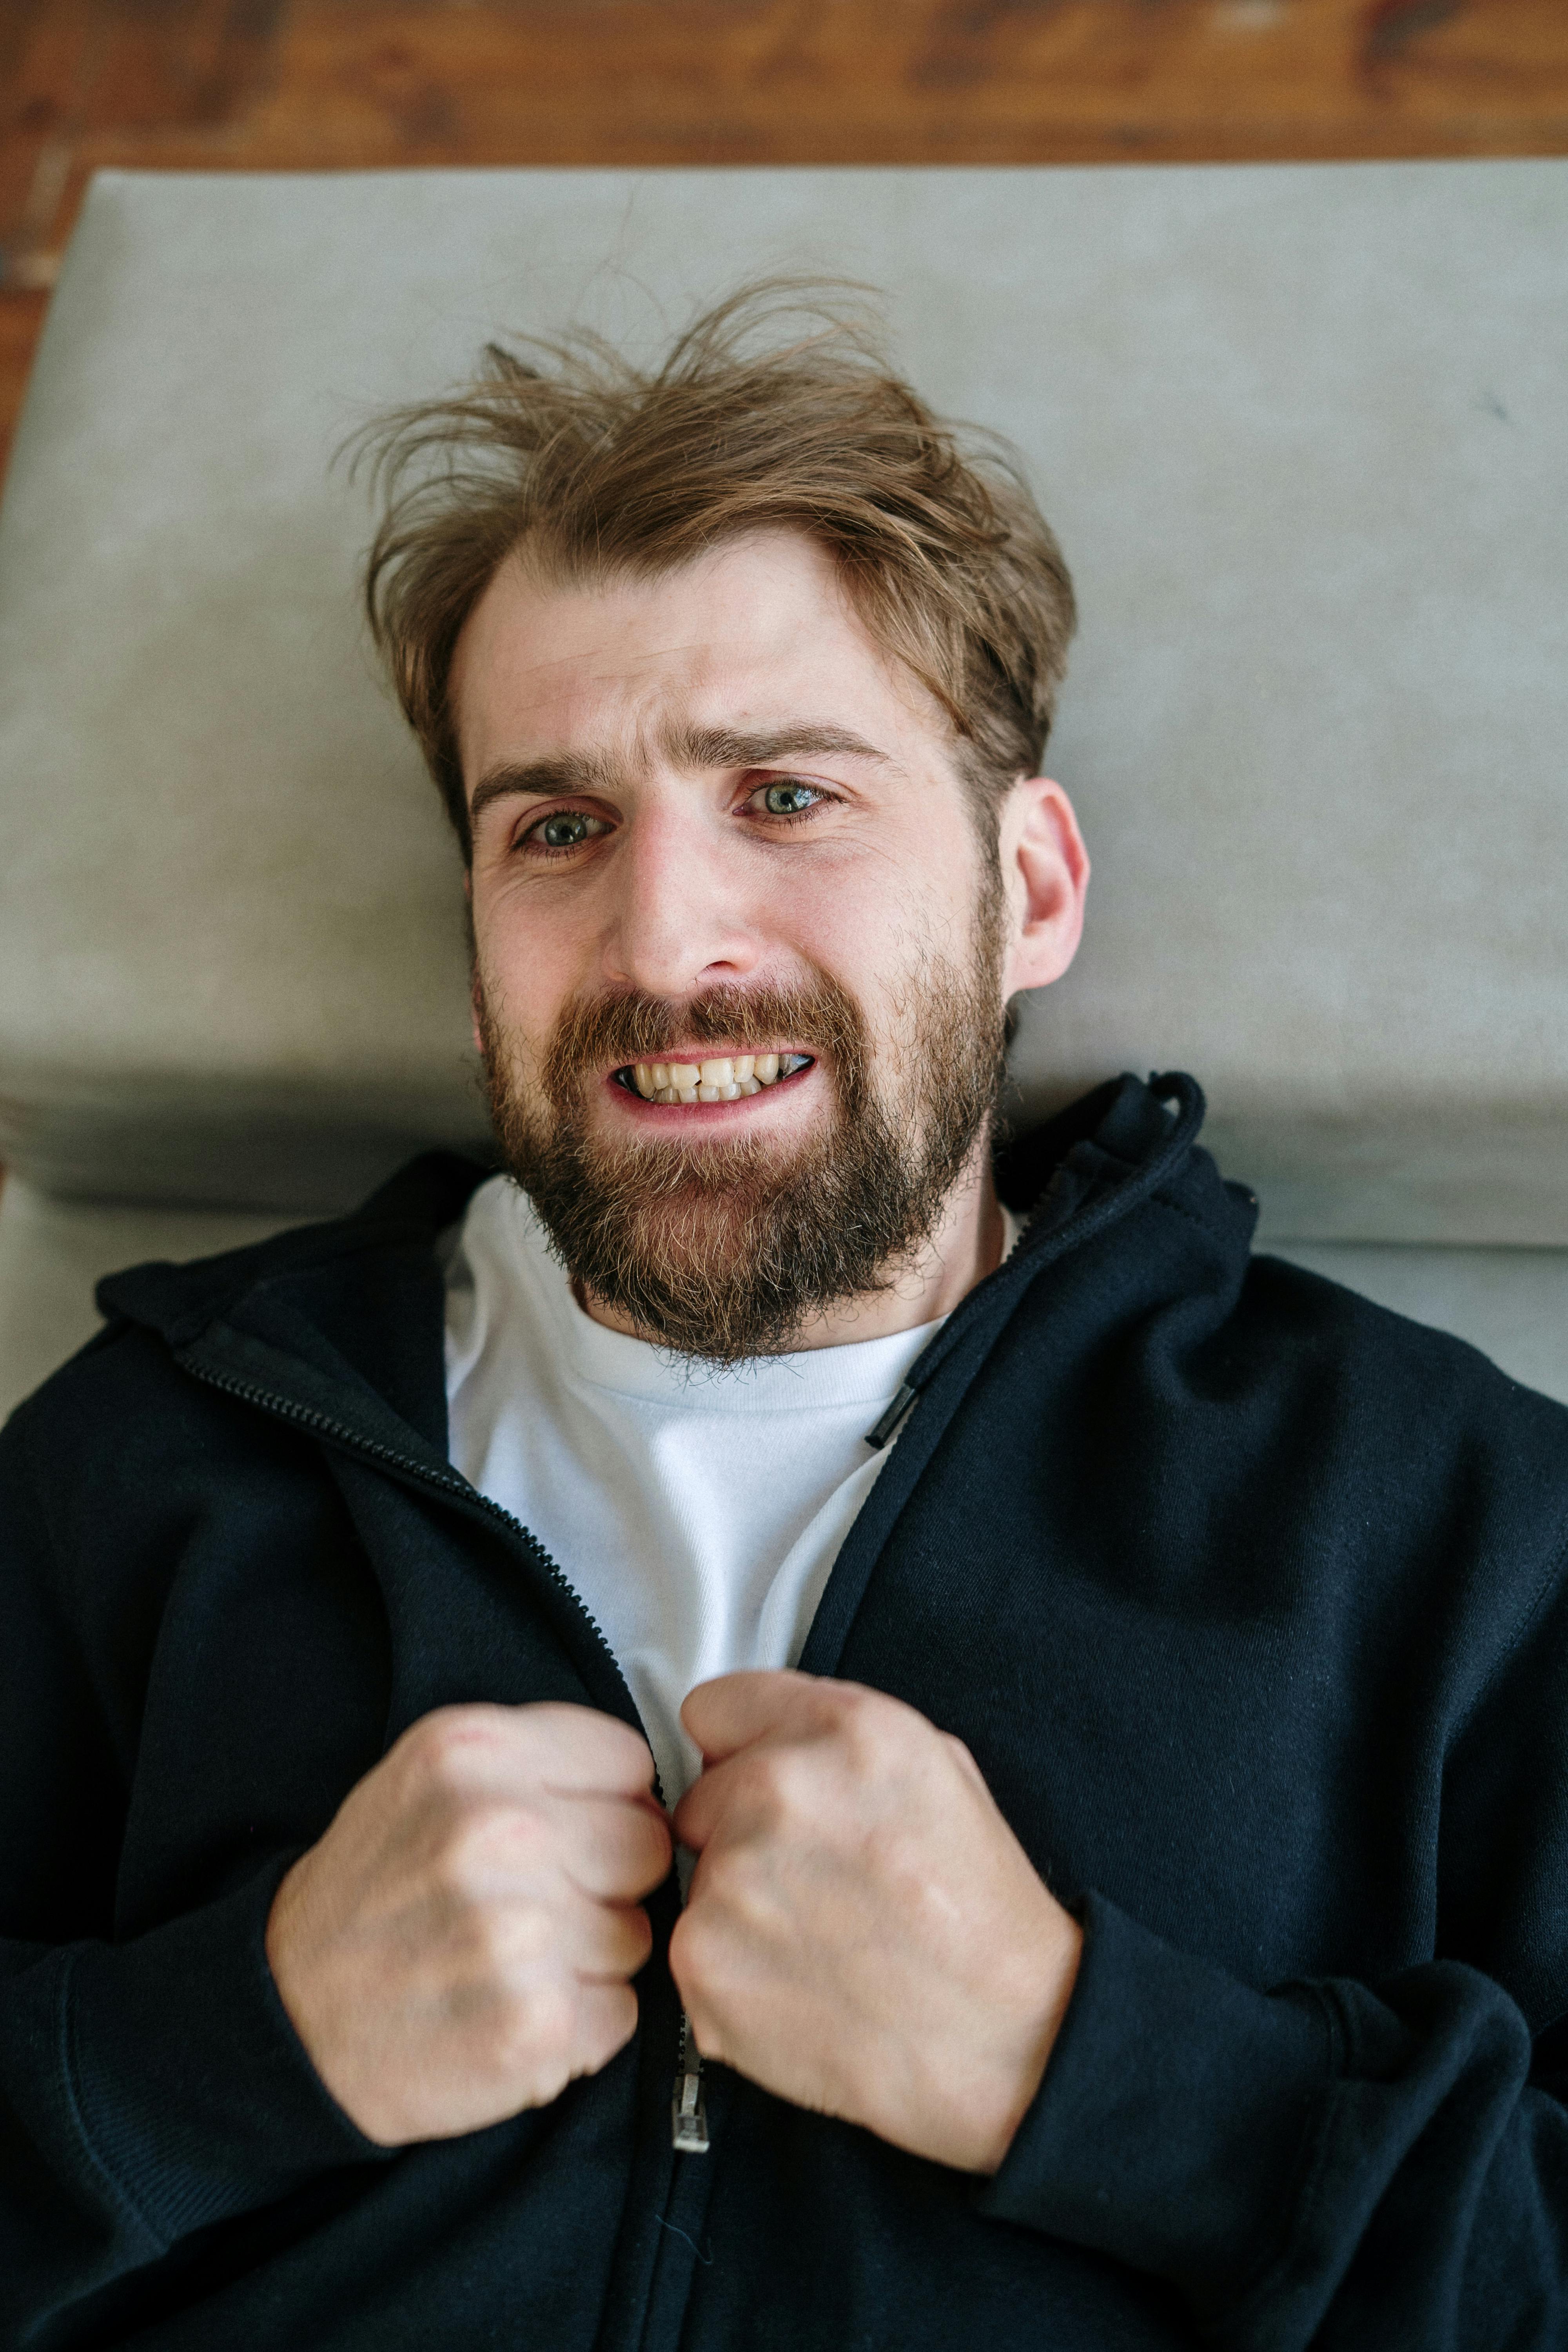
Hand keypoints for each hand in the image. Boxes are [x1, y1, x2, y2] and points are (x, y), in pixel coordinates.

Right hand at [265, 1702, 670, 2144]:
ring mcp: (520, 1933)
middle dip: (601, 1880)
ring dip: (590, 1958)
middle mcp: (501, 1829)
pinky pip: (621, 2014)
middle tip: (526, 1907)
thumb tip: (650, 1794)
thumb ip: (536, 1761)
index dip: (599, 1804)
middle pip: (645, 1846)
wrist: (288, 2015)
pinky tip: (510, 2013)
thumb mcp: (431, 1776)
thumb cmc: (377, 1889)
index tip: (556, 1833)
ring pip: (638, 1936)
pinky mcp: (535, 2026)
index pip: (627, 1762)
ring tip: (507, 1963)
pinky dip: (579, 2026)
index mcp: (473, 1751)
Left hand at [670, 1671, 1080, 2174]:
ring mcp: (734, 1877)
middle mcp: (780, 1789)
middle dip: (742, 1832)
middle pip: (702, 1795)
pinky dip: (734, 1970)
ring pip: (699, 1875)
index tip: (762, 1783)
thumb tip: (765, 1738)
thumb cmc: (981, 1916)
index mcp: (845, 1731)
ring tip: (821, 1940)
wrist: (1005, 2041)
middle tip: (814, 1881)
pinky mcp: (704, 1960)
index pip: (714, 1707)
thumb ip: (836, 1737)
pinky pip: (694, 1948)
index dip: (741, 1750)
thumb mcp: (938, 1771)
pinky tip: (801, 1984)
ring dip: (741, 1904)